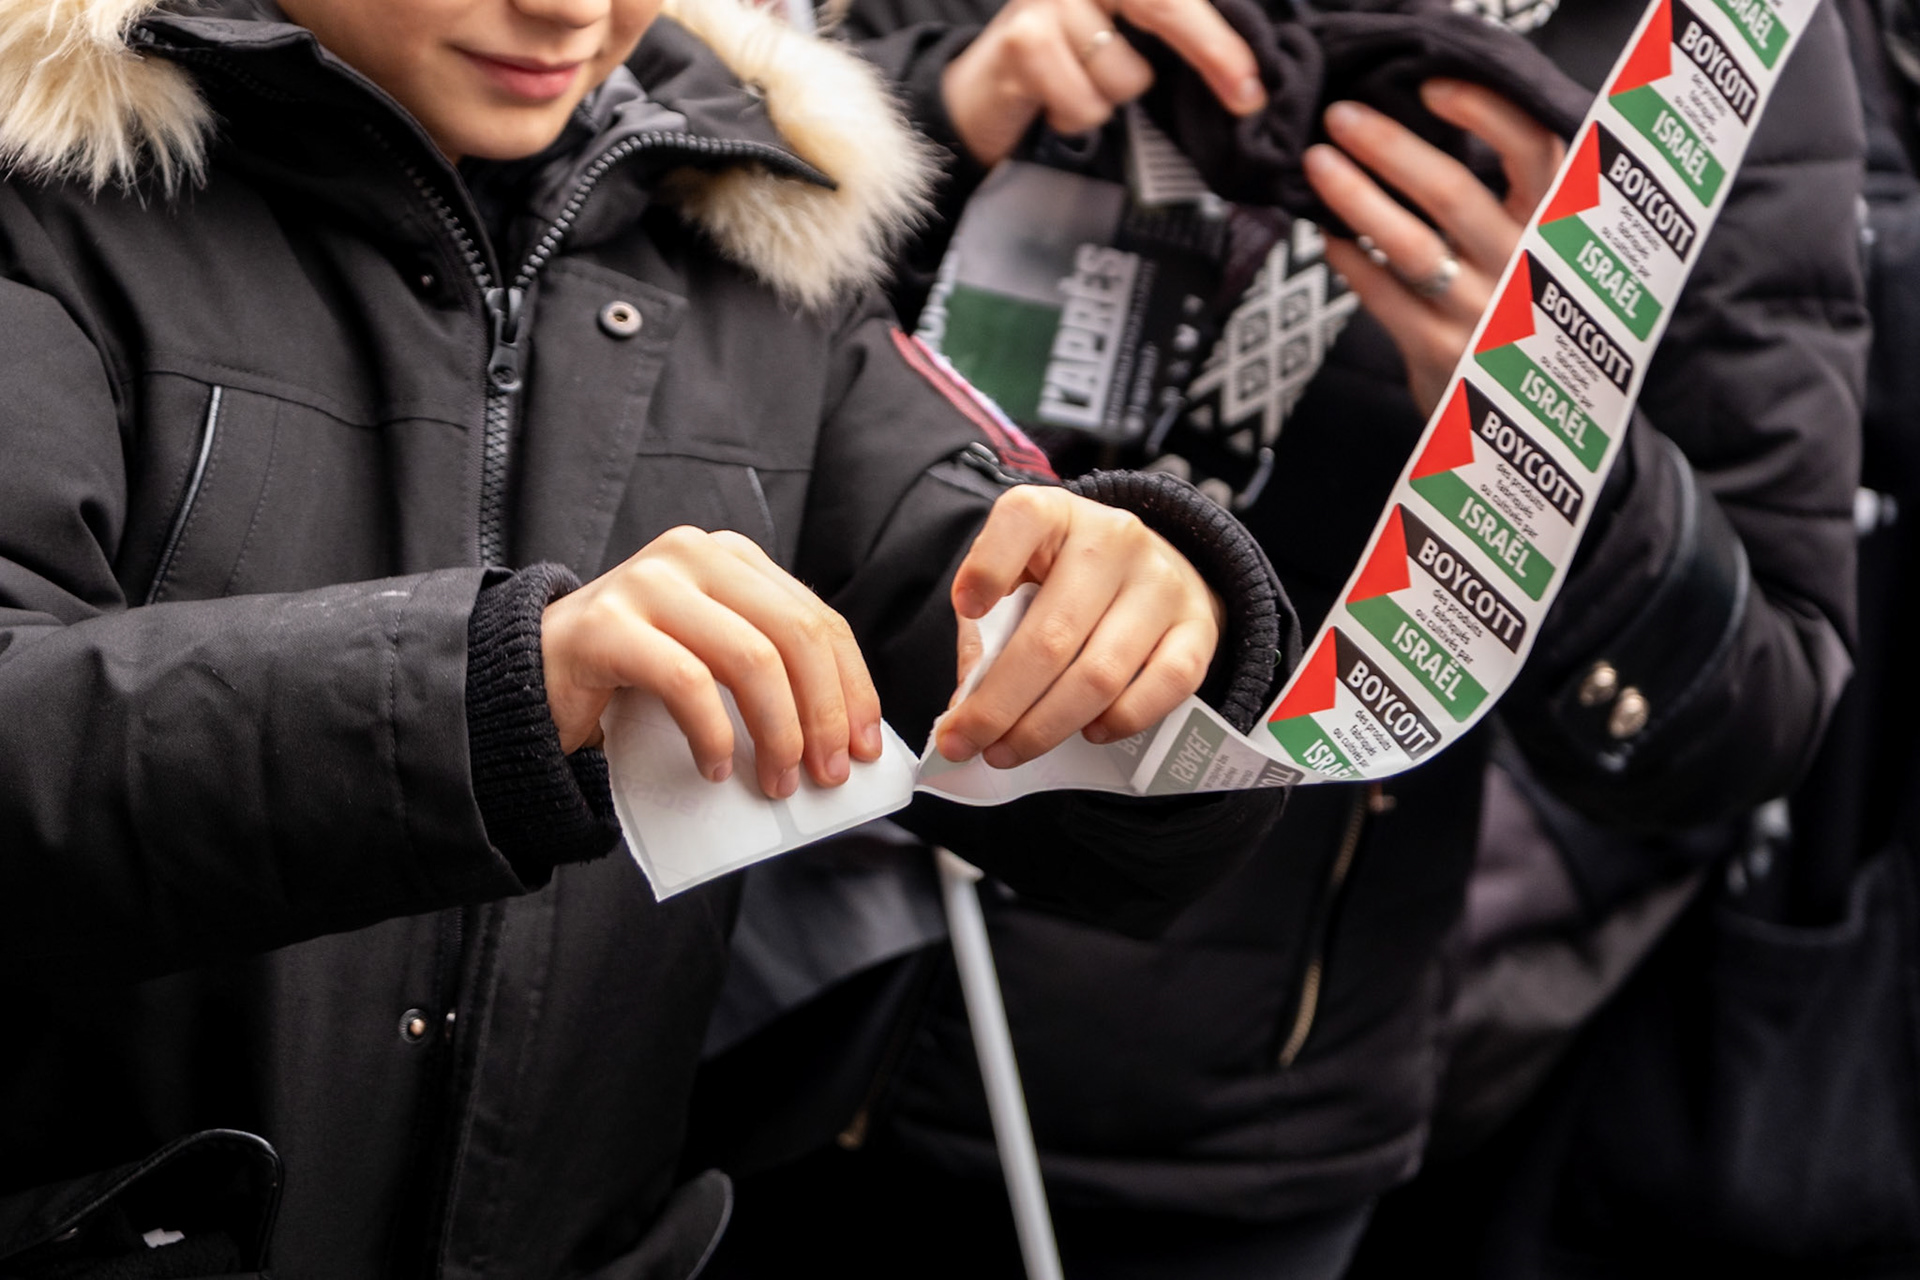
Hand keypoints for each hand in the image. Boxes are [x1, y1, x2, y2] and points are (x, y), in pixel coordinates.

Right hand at [540, 527, 883, 798]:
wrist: (533, 672)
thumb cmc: (636, 675)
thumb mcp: (713, 656)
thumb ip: (770, 672)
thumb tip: (844, 735)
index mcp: (733, 558)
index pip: (818, 620)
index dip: (853, 687)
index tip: (866, 745)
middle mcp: (694, 556)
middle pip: (794, 635)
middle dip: (824, 713)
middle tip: (828, 772)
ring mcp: (648, 584)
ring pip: (750, 659)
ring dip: (777, 732)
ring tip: (777, 780)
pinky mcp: (606, 625)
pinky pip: (687, 683)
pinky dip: (714, 735)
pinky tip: (717, 767)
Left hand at [936, 486, 1223, 766]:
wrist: (1149, 569)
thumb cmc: (1063, 582)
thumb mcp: (1016, 582)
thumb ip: (987, 632)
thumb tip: (969, 708)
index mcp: (1056, 514)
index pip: (1022, 519)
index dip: (989, 566)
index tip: (965, 607)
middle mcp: (1114, 539)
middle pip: (1052, 636)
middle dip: (999, 704)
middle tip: (965, 743)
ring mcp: (1162, 582)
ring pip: (1100, 674)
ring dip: (1046, 727)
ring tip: (1008, 752)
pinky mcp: (1198, 625)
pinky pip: (1163, 686)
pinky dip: (1121, 720)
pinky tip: (1088, 734)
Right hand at [941, 0, 1265, 167]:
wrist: (980, 89)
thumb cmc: (1059, 63)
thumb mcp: (1119, 35)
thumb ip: (1168, 33)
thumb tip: (1241, 70)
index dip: (1220, 38)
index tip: (1253, 82)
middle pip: (1163, 7)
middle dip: (1210, 53)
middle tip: (1244, 96)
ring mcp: (1049, 2)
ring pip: (1125, 75)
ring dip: (1110, 99)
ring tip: (1081, 87)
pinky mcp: (1023, 39)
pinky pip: (1085, 102)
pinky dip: (1077, 117)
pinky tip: (1055, 102)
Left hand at [1304, 79, 1566, 413]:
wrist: (1530, 417)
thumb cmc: (1520, 310)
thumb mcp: (1536, 249)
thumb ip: (1502, 197)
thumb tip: (1417, 127)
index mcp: (1557, 223)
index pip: (1534, 148)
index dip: (1484, 111)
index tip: (1429, 87)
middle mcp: (1528, 265)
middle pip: (1454, 191)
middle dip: (1388, 148)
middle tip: (1340, 119)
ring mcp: (1485, 313)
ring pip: (1409, 244)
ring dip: (1355, 198)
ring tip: (1317, 166)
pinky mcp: (1440, 353)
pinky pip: (1382, 294)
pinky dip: (1349, 258)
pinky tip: (1330, 237)